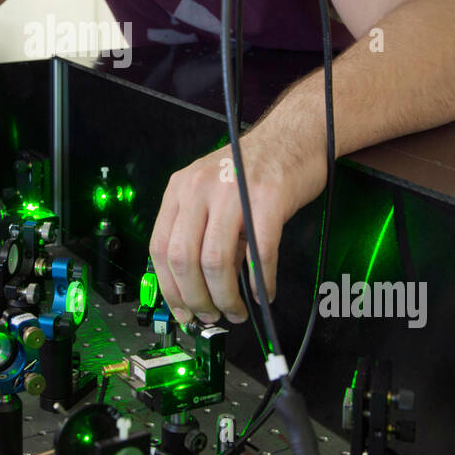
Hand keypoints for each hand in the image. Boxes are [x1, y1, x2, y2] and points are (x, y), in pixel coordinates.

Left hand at [148, 125, 326, 325]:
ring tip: (236, 313)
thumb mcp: (212, 193)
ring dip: (226, 298)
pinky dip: (260, 284)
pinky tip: (263, 294)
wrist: (294, 136)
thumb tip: (196, 289)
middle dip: (196, 300)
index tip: (182, 311)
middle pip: (184, 260)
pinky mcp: (269, 200)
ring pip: (216, 262)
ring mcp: (233, 192)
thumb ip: (199, 232)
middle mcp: (199, 188)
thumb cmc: (253, 169)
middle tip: (210, 317)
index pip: (160, 248)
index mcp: (180, 189)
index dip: (169, 288)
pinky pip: (259, 255)